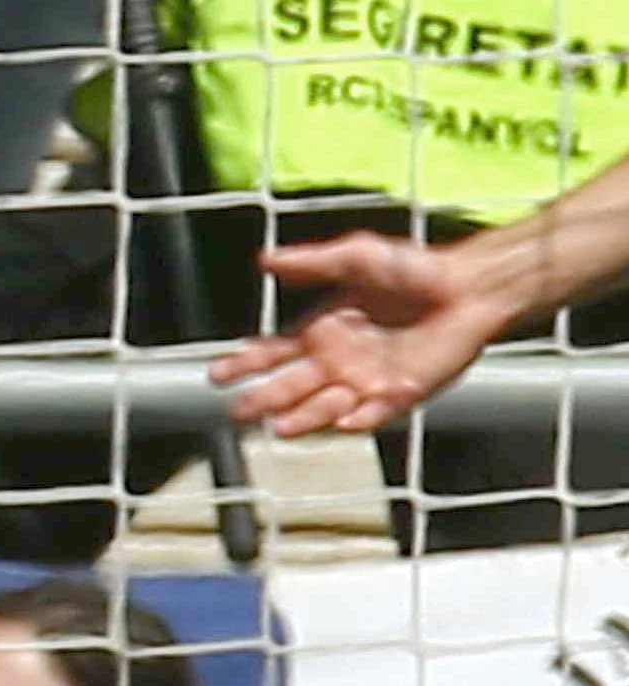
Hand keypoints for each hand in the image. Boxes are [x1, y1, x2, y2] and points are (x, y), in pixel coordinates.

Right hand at [215, 228, 511, 435]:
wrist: (469, 286)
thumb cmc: (415, 268)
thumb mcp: (356, 257)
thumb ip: (311, 262)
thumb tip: (264, 259)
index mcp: (322, 331)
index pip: (273, 353)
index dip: (244, 364)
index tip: (217, 374)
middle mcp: (339, 361)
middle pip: (291, 387)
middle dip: (263, 401)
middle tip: (238, 413)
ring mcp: (369, 379)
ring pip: (326, 406)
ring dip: (304, 419)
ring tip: (280, 428)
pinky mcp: (403, 391)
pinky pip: (376, 412)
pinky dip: (360, 420)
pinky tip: (344, 423)